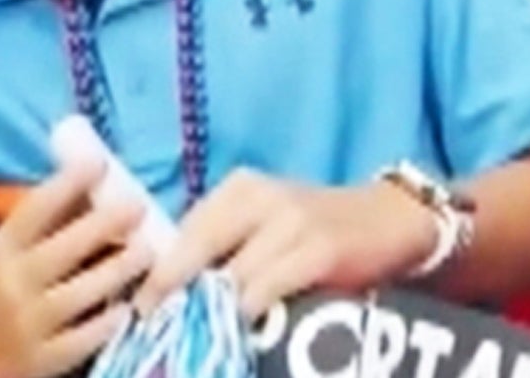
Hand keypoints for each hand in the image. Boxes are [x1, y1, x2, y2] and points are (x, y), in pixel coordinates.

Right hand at [0, 159, 150, 377]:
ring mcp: (28, 325)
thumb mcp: (4, 258)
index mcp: (0, 252)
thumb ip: (42, 231)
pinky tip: (127, 308)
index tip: (96, 162)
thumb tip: (90, 190)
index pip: (33, 211)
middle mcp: (12, 284)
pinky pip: (83, 339)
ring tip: (148, 251)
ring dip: (117, 270)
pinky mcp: (43, 360)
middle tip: (138, 204)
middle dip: (103, 225)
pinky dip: (107, 323)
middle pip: (62, 250)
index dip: (65, 184)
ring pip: (80, 294)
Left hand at [136, 169, 436, 319]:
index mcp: (238, 189)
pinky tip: (240, 333)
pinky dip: (249, 313)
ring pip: (231, 275)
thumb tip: (173, 288)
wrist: (391, 219)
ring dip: (210, 311)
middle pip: (197, 250)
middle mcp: (258, 197)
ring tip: (193, 340)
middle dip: (173, 294)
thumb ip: (226, 244)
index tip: (138, 310)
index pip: (183, 232)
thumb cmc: (318, 227)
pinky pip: (268, 288)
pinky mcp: (319, 249)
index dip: (158, 274)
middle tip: (156, 330)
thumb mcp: (266, 222)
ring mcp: (290, 221)